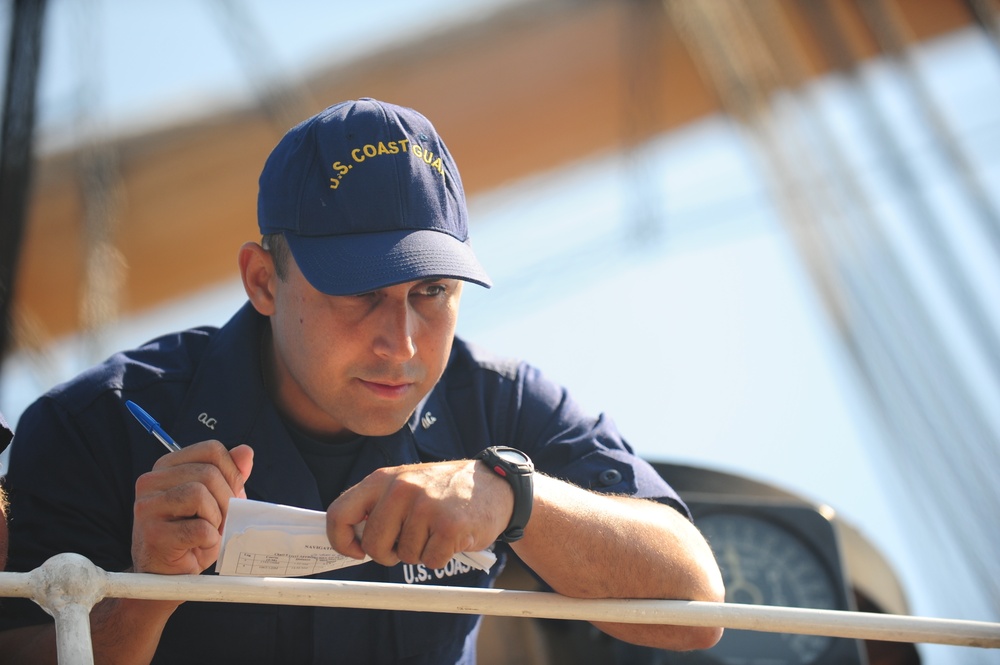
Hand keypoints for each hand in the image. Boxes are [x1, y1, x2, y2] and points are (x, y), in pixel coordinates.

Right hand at [132, 441, 253, 574]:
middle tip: (222, 520)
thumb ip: (229, 475)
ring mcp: (147, 507)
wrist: (168, 574)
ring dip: (216, 518)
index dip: (232, 472)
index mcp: (167, 467)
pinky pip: (198, 528)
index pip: (211, 450)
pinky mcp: (153, 533)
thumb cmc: (192, 534)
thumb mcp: (216, 500)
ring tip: (210, 531)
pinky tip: (200, 545)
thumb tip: (246, 452)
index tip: (232, 494)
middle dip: (226, 499)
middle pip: (208, 473)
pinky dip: (209, 539)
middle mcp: (151, 481)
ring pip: (199, 495)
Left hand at [326, 459, 512, 568]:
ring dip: (421, 551)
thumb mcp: (405, 485)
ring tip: (436, 530)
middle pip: (373, 545)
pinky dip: (441, 556)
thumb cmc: (444, 492)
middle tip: (407, 543)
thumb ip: (377, 506)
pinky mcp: (449, 526)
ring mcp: (426, 506)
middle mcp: (401, 489)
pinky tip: (451, 536)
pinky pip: (431, 561)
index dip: (341, 540)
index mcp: (383, 478)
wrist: (494, 485)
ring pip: (405, 555)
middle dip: (388, 554)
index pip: (340, 513)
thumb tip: (347, 539)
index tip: (354, 551)